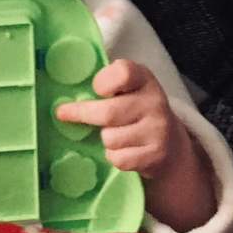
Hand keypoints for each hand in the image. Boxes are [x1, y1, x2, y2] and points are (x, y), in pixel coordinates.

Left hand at [55, 59, 186, 176]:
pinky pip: (118, 159)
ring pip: (110, 138)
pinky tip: (124, 150)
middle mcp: (155, 101)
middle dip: (82, 115)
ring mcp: (158, 129)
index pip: (122, 73)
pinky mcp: (156, 155)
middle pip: (108, 112)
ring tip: (113, 134)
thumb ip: (104, 82)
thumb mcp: (125, 88)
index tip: (95, 90)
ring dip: (104, 139)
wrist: (170, 144)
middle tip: (64, 114)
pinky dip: (114, 157)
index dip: (103, 82)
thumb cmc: (133, 109)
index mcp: (143, 78)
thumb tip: (63, 85)